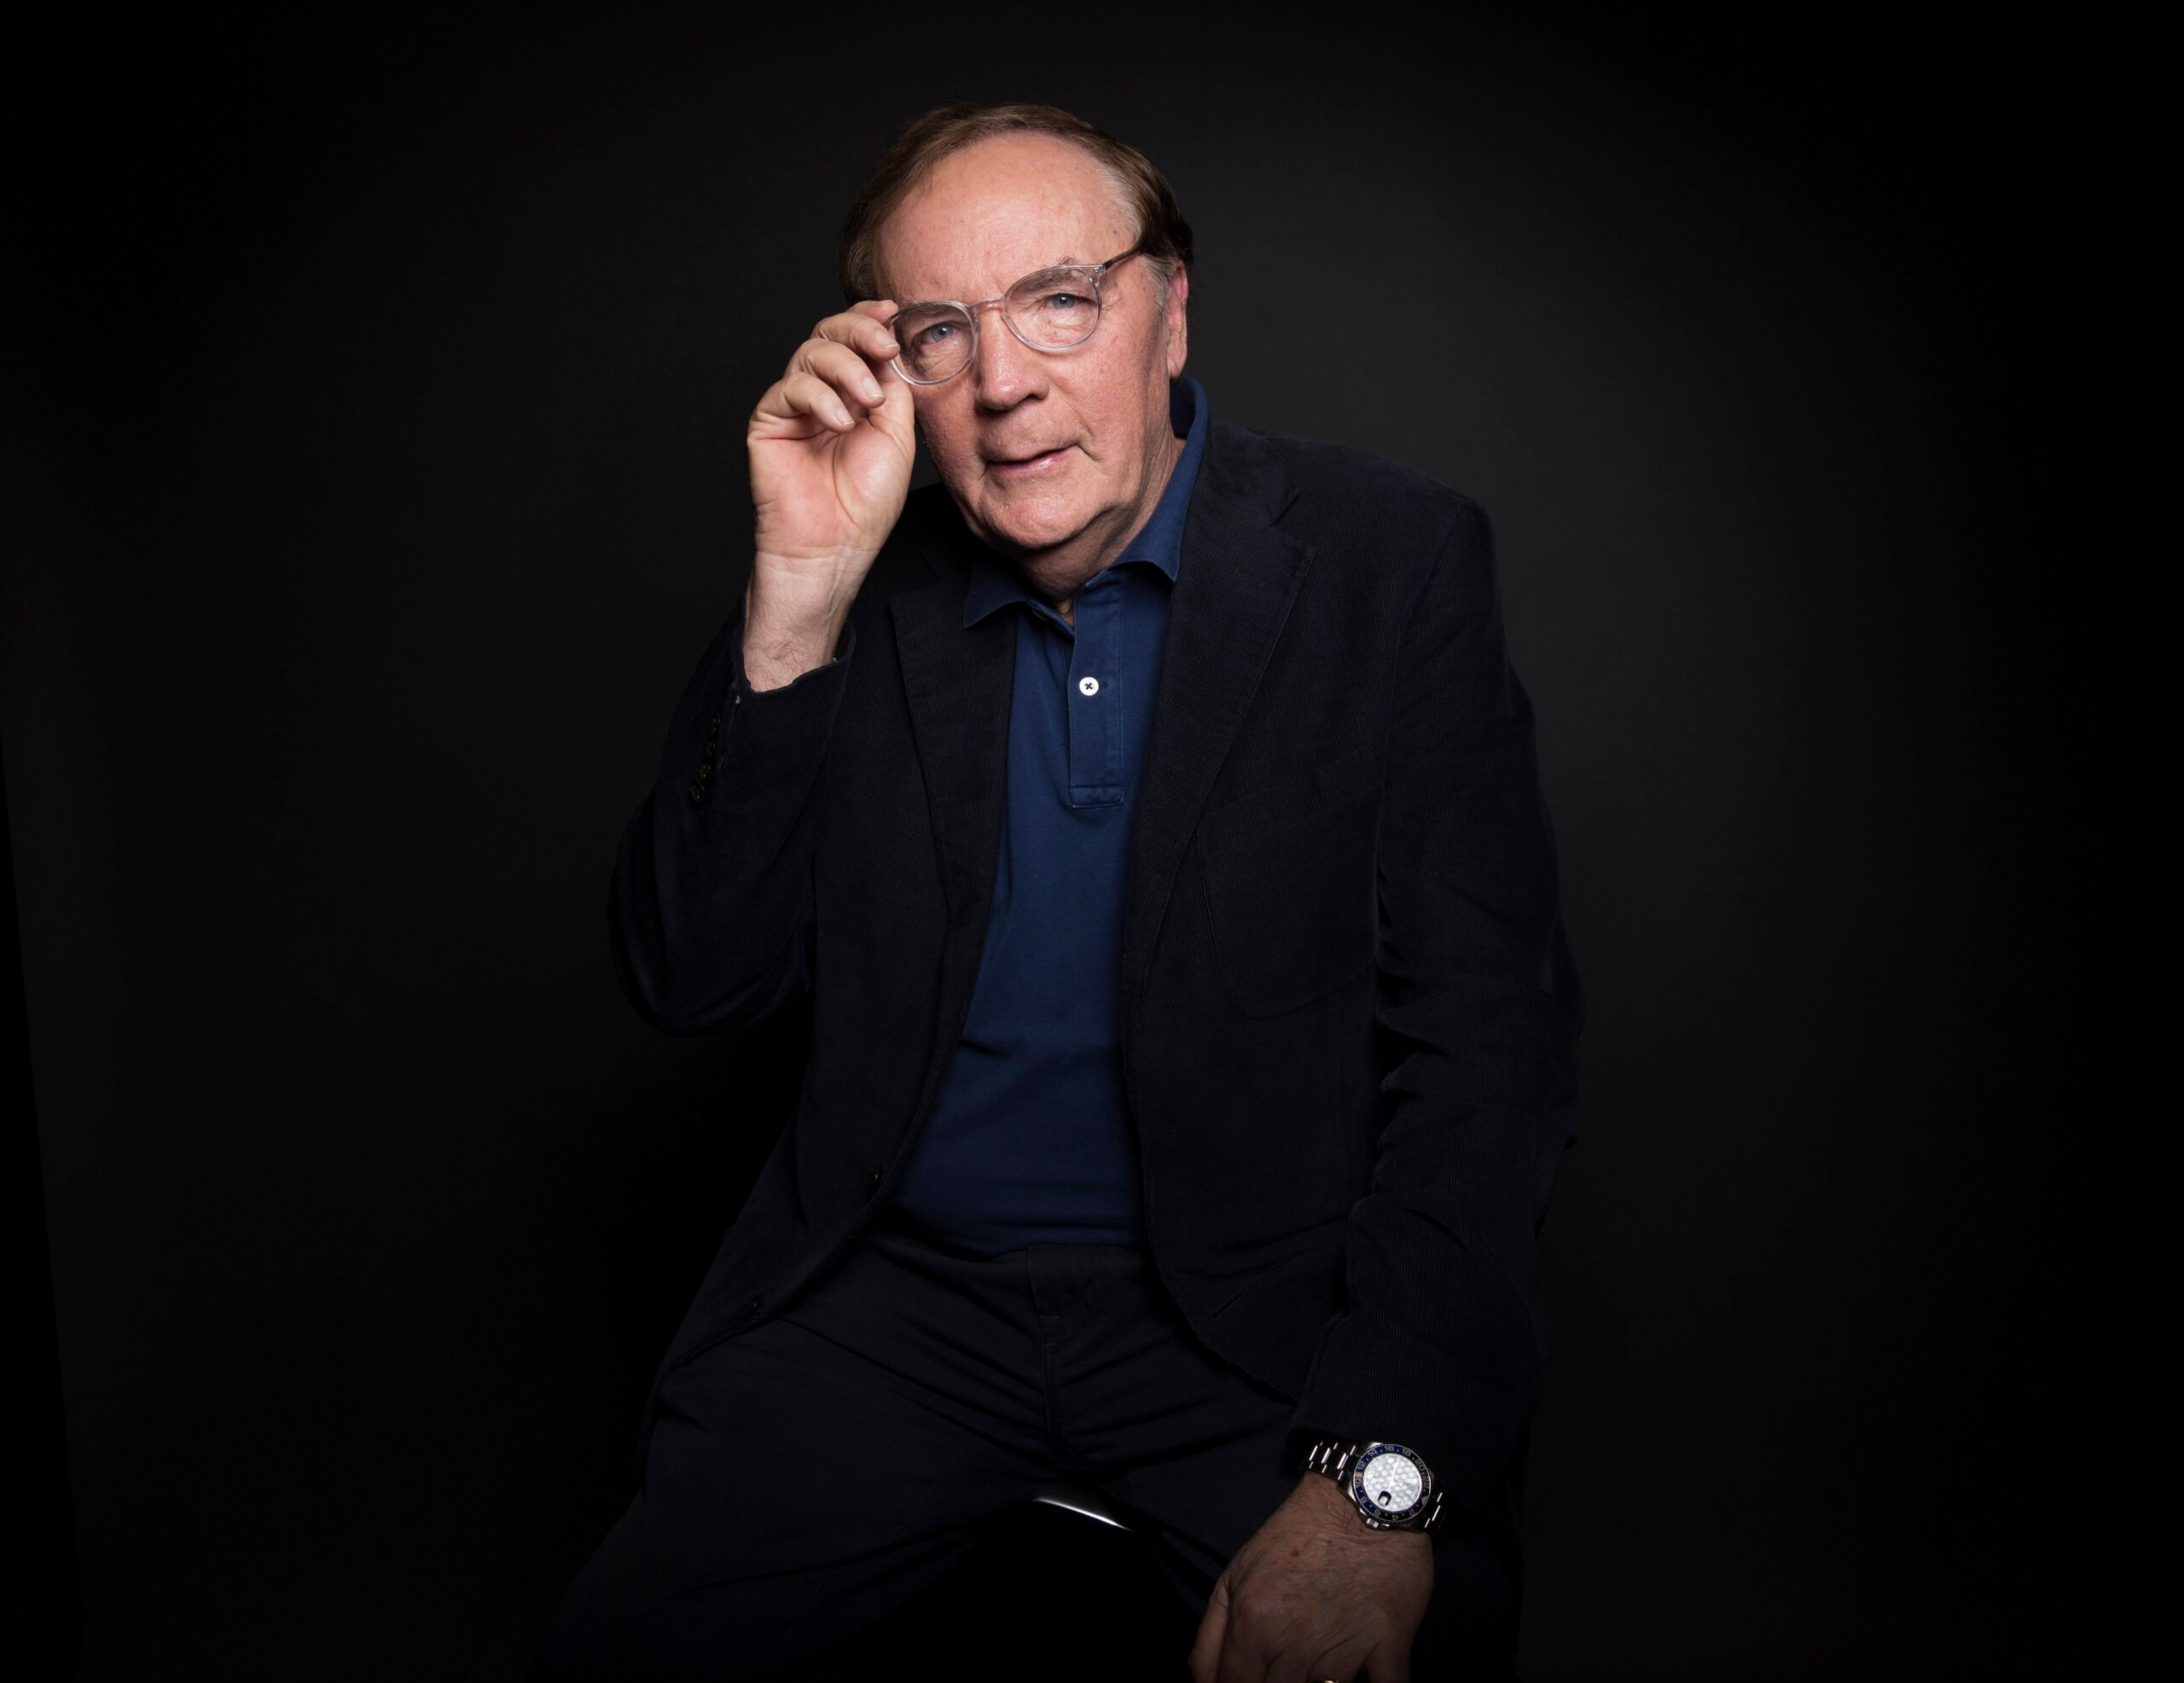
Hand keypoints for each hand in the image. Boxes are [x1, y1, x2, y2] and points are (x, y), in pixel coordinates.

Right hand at [743, 300, 916, 686]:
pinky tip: (840, 423)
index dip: (871, 320)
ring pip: (811, 352)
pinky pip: (791, 387)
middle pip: (830, 334)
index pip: (857, 341)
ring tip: (867, 403)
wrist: (835, 545)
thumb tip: (890, 344)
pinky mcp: (769, 420)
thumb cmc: (865, 501)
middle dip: (859, 330)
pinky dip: (820, 397)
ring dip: (846, 367)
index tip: (893, 313)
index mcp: (854, 394)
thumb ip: (891, 386)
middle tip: (882, 343)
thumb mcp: (896, 434)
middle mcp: (823, 394)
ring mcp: (794, 406)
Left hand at [1188, 1474, 1432, 1682]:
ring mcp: (1344, 1653)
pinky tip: (1361, 1677)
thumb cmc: (1297, 1537)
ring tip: (1316, 1668)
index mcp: (1252, 1626)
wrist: (1362, 1499)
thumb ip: (1210, 1638)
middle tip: (1284, 1670)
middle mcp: (1294, 1646)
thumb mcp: (1235, 1576)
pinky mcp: (1390, 1649)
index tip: (1251, 1677)